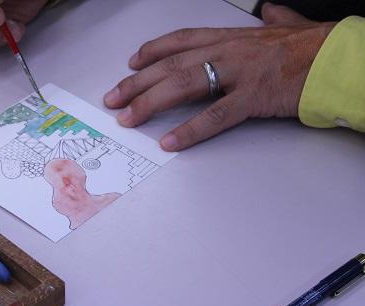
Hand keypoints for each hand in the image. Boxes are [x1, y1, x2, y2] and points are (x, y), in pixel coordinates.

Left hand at [103, 3, 335, 151]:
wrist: (342, 57)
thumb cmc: (315, 45)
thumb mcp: (288, 26)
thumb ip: (275, 19)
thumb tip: (271, 9)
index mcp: (232, 37)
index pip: (181, 41)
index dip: (153, 52)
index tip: (131, 63)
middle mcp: (228, 51)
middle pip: (171, 65)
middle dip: (136, 82)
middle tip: (113, 98)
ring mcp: (239, 73)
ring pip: (183, 85)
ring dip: (150, 103)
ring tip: (128, 118)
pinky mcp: (253, 97)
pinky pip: (214, 116)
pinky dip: (189, 130)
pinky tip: (169, 141)